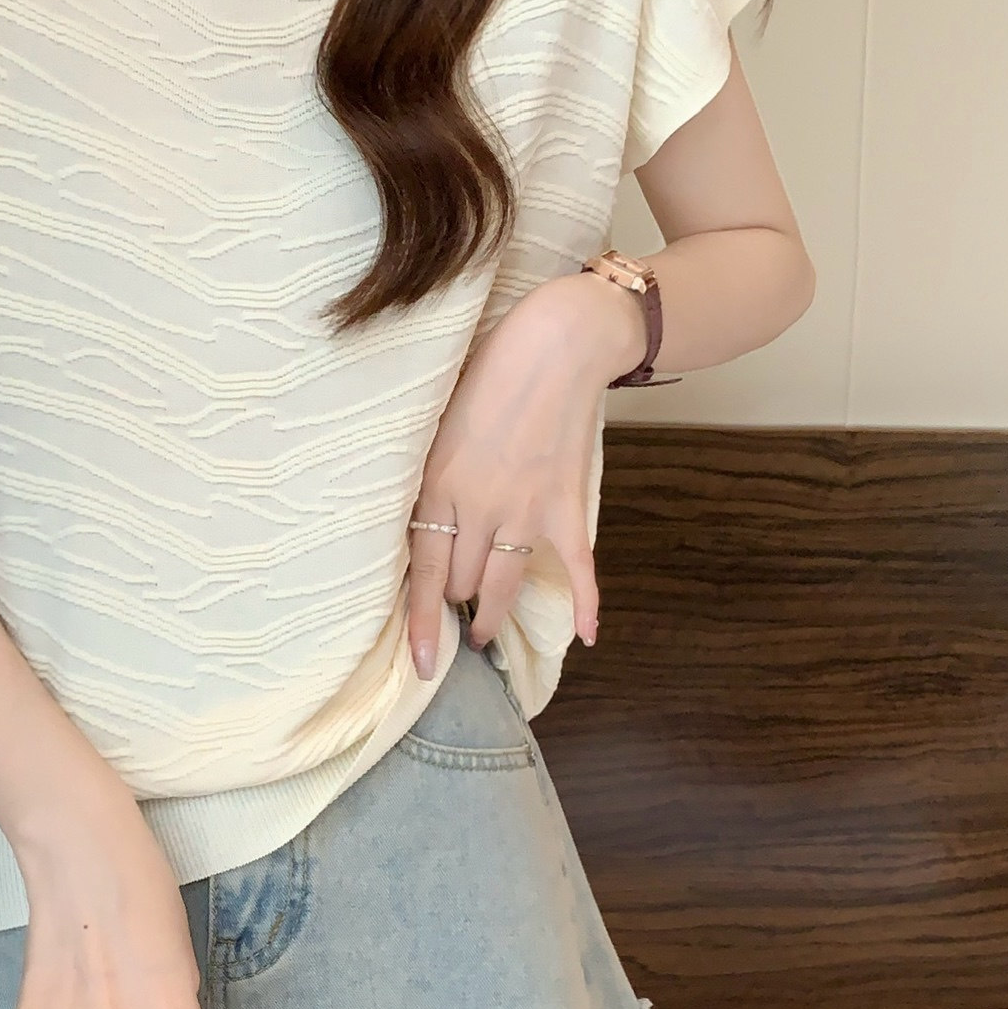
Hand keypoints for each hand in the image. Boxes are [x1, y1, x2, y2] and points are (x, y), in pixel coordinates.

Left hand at [407, 270, 646, 670]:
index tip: (421, 665)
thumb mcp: (437, 421)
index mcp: (439, 486)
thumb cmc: (489, 370)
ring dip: (494, 615)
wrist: (557, 343)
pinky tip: (587, 635)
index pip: (422, 572)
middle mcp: (480, 507)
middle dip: (454, 601)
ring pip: (504, 585)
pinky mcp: (567, 506)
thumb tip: (420, 512)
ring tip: (485, 633)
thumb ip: (430, 472)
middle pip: (461, 582)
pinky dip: (585, 603)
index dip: (421, 624)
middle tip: (450, 610)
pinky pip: (578, 567)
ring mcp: (527, 511)